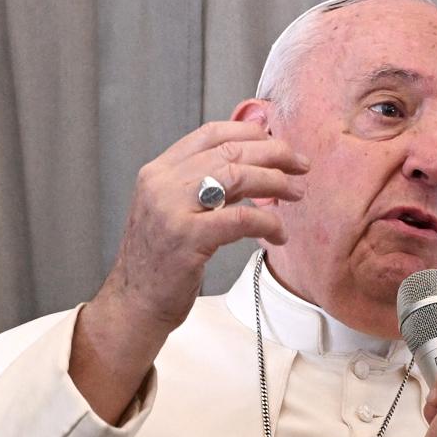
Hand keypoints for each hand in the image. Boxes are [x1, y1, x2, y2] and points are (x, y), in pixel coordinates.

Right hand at [71, 119, 308, 422]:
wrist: (134, 304)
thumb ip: (203, 184)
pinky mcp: (188, 238)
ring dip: (277, 182)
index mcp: (159, 171)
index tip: (279, 141)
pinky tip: (279, 233)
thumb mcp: (174, 211)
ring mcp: (172, 208)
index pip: (211, 133)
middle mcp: (162, 182)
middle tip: (302, 165)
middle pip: (231, 151)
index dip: (251, 132)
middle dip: (275, 154)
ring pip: (238, 176)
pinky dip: (269, 222)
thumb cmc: (162, 261)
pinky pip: (242, 218)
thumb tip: (252, 162)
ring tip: (298, 193)